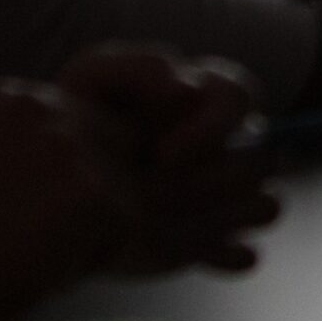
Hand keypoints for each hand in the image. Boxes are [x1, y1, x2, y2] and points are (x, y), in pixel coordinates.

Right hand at [0, 80, 132, 319]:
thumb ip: (16, 144)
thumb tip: (60, 163)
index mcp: (12, 95)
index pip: (81, 124)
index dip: (67, 174)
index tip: (27, 208)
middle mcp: (46, 104)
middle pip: (115, 144)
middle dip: (95, 189)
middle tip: (39, 232)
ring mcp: (72, 144)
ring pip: (125, 188)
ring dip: (97, 225)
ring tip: (38, 247)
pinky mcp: (92, 191)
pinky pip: (127, 229)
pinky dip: (97, 257)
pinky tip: (46, 263)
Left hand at [54, 48, 280, 275]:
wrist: (54, 175)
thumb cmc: (79, 112)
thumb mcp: (96, 76)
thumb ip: (141, 66)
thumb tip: (185, 87)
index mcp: (206, 94)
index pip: (240, 97)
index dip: (210, 128)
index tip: (161, 155)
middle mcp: (229, 142)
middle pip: (263, 156)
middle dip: (217, 179)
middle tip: (159, 194)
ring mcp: (225, 193)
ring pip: (267, 204)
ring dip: (228, 216)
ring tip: (170, 222)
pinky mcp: (210, 238)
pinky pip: (245, 254)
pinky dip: (223, 254)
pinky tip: (184, 252)